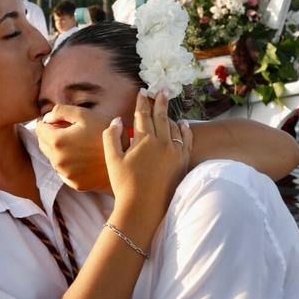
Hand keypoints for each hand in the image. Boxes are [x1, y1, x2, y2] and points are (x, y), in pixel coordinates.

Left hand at [36, 105, 111, 191]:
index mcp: (57, 141)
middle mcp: (57, 160)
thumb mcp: (85, 115)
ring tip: (78, 144)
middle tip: (67, 130)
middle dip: (50, 135)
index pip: (39, 129)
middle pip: (42, 144)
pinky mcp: (74, 183)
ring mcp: (65, 174)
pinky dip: (68, 164)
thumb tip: (46, 118)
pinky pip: (63, 171)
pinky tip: (82, 158)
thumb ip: (61, 111)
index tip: (57, 120)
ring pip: (52, 158)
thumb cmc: (106, 133)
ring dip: (58, 150)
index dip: (47, 122)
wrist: (125, 159)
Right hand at [104, 91, 191, 211]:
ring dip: (170, 114)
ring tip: (169, 105)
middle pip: (161, 116)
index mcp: (143, 140)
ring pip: (174, 127)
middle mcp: (162, 143)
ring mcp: (175, 152)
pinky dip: (185, 130)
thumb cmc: (124, 185)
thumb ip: (112, 137)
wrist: (144, 208)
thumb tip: (117, 120)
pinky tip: (184, 124)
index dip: (141, 101)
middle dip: (160, 102)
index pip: (142, 115)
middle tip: (162, 90)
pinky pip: (186, 141)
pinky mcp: (183, 162)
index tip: (142, 91)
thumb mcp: (112, 160)